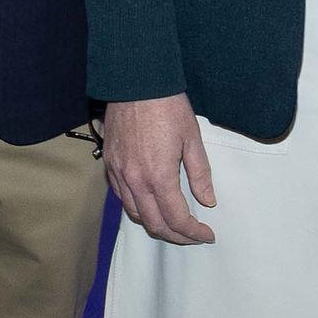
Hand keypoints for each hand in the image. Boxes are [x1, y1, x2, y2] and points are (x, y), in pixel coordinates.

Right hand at [102, 96, 217, 242]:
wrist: (136, 82)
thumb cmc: (167, 106)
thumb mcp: (192, 138)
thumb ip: (200, 174)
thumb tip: (208, 200)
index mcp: (159, 176)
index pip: (177, 218)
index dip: (193, 232)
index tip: (206, 234)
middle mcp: (135, 180)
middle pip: (154, 223)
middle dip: (175, 235)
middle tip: (192, 235)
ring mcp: (119, 173)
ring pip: (135, 213)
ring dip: (155, 224)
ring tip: (173, 223)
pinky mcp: (109, 164)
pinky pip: (121, 196)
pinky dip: (137, 207)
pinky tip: (149, 203)